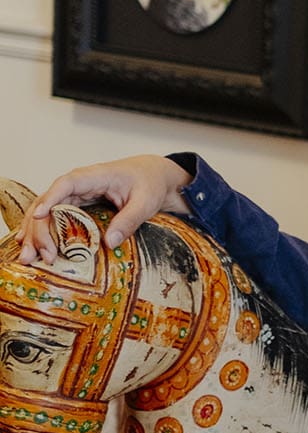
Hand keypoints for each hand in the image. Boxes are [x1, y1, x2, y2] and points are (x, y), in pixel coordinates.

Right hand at [15, 156, 194, 263]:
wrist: (153, 175)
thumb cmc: (150, 183)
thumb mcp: (145, 202)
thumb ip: (129, 220)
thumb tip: (110, 243)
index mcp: (96, 176)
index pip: (67, 184)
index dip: (51, 199)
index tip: (39, 216)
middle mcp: (79, 183)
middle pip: (49, 202)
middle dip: (39, 228)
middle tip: (39, 254)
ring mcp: (75, 195)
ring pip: (46, 211)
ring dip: (35, 233)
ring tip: (29, 257)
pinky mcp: (76, 205)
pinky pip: (54, 217)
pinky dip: (42, 232)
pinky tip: (33, 247)